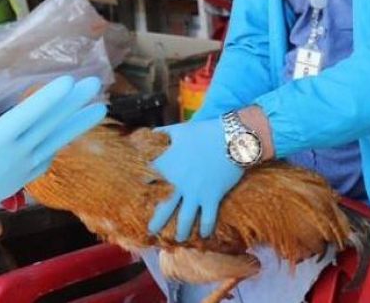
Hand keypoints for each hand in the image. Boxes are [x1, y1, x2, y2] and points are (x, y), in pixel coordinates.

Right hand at [0, 71, 105, 231]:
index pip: (25, 117)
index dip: (48, 99)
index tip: (69, 83)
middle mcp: (13, 157)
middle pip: (48, 126)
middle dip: (72, 104)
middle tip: (94, 83)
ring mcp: (21, 170)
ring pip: (54, 142)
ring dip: (76, 123)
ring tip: (100, 107)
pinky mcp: (23, 180)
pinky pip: (48, 156)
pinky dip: (62, 141)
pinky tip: (73, 129)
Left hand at [147, 119, 243, 240]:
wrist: (231, 138)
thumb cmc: (203, 132)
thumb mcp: (178, 130)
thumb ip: (161, 134)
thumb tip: (149, 135)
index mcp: (166, 165)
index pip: (148, 182)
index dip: (143, 191)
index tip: (138, 201)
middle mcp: (177, 183)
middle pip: (163, 208)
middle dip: (156, 222)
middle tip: (151, 232)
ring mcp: (195, 193)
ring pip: (184, 219)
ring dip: (180, 231)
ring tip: (178, 239)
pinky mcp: (212, 197)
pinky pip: (207, 218)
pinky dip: (205, 228)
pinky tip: (203, 236)